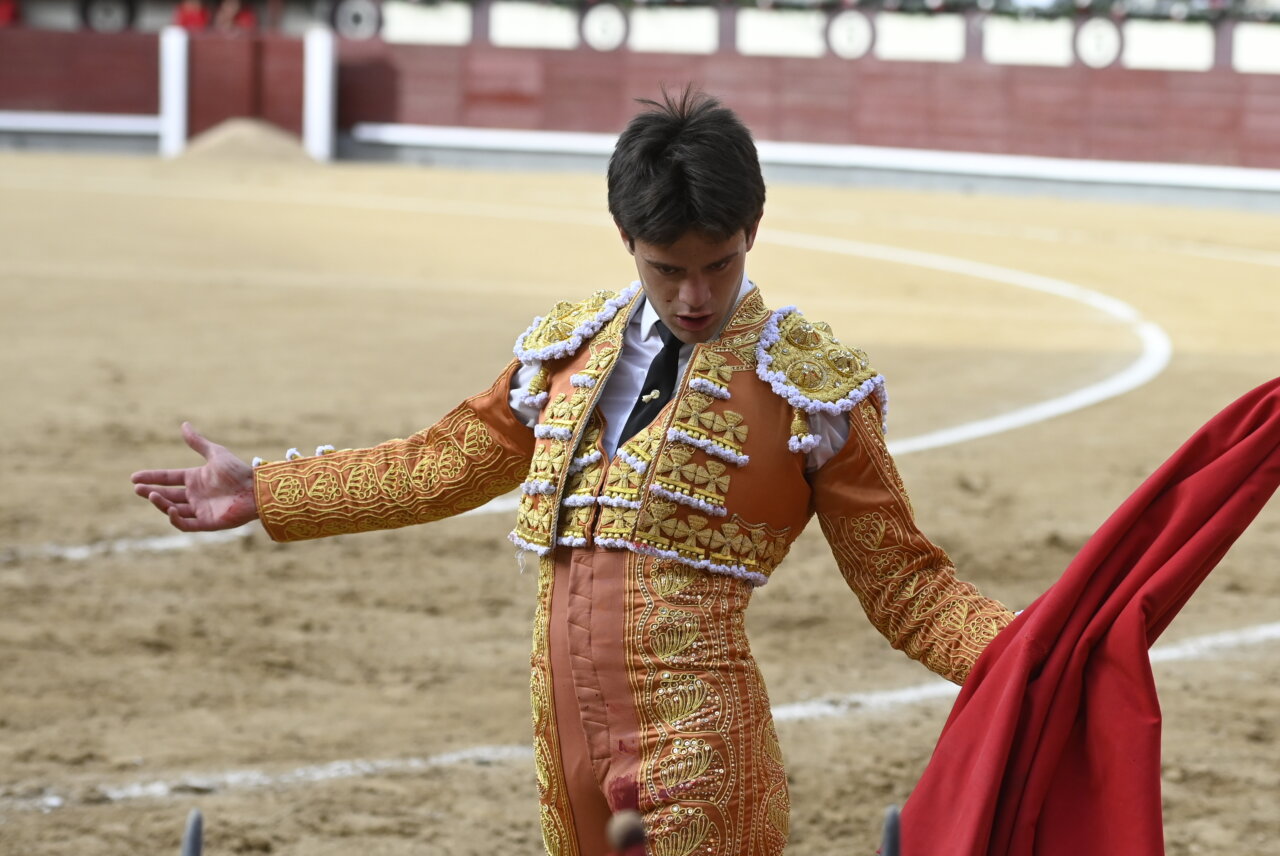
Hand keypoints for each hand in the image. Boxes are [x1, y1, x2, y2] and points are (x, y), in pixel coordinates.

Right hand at [131, 422, 258, 531]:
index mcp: (196, 479)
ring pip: (173, 509)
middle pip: (168, 495)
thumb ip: (198, 442)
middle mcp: (196, 495)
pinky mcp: (207, 523)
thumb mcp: (215, 454)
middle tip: (138, 488)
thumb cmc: (238, 471)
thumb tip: (184, 424)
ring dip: (161, 503)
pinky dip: (176, 519)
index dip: (152, 477)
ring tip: (152, 494)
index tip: (134, 477)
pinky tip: (170, 510)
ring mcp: (200, 510)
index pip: (168, 478)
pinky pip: (186, 525)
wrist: (256, 489)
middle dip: (151, 492)